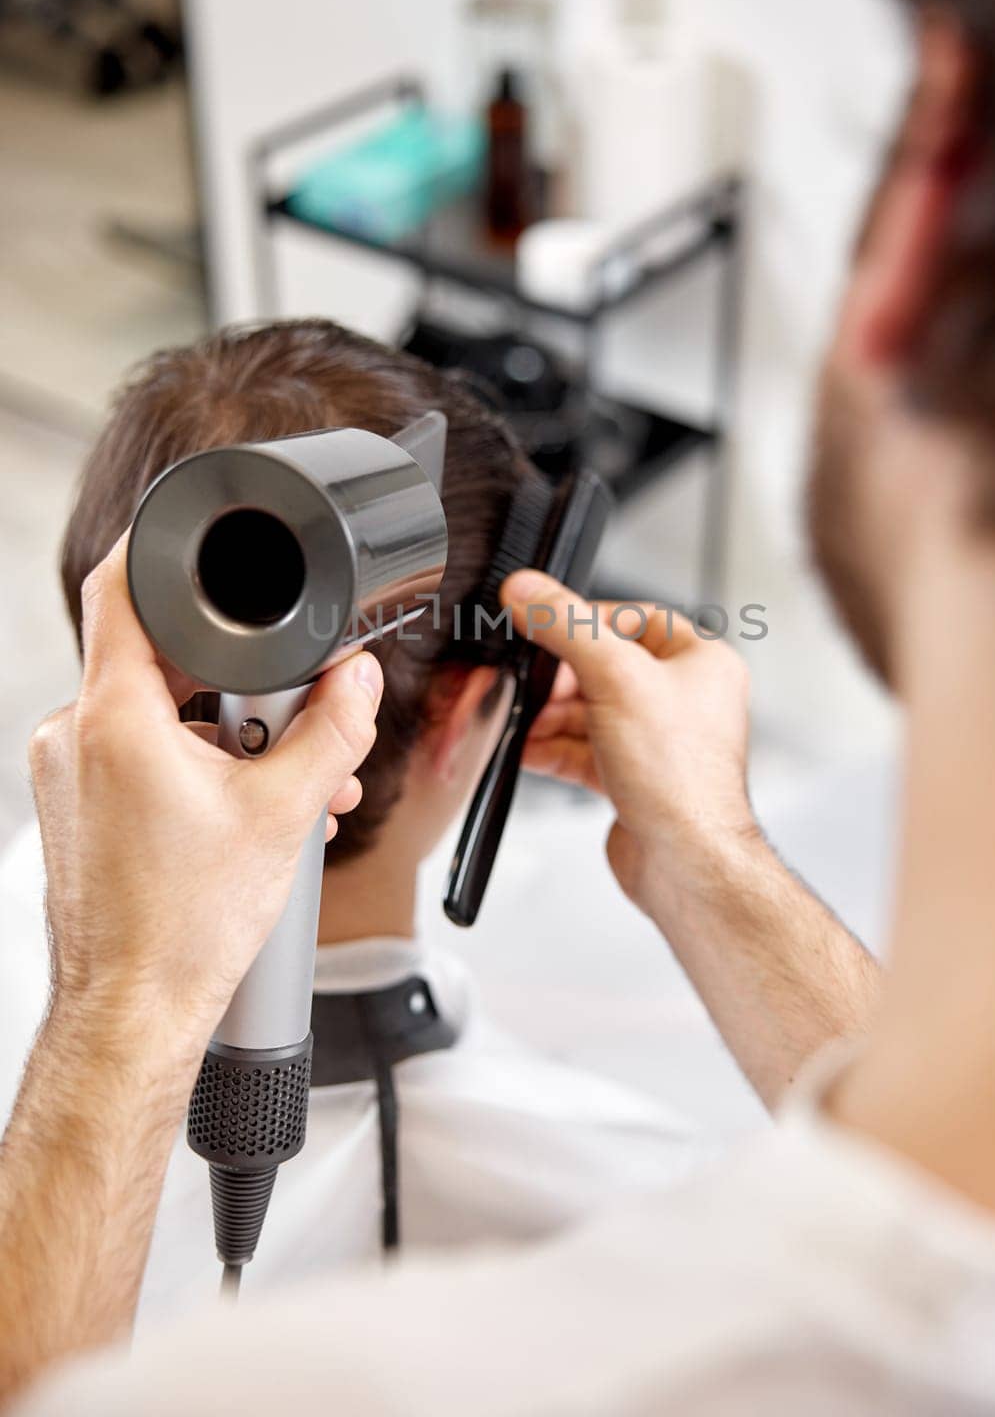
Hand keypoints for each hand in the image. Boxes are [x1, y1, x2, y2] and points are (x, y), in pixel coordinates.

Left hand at [29, 533, 382, 1061]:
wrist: (133, 1016)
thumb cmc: (183, 932)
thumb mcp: (284, 814)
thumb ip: (332, 731)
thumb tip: (358, 682)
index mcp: (115, 718)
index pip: (123, 588)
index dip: (164, 547)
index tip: (206, 543)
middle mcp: (76, 736)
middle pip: (168, 659)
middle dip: (247, 688)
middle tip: (296, 731)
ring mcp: (71, 775)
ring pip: (164, 715)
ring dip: (232, 739)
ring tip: (287, 794)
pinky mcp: (79, 808)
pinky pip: (145, 757)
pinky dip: (198, 770)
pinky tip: (249, 814)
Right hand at [501, 571, 758, 921]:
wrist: (685, 863)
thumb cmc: (679, 778)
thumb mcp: (616, 678)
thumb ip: (566, 627)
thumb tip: (527, 589)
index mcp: (701, 663)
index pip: (635, 618)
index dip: (585, 621)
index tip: (543, 622)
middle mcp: (685, 701)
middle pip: (604, 667)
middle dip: (559, 678)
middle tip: (529, 682)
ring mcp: (658, 743)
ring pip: (590, 712)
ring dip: (549, 716)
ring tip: (520, 719)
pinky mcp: (634, 780)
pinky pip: (584, 751)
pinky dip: (552, 748)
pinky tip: (525, 749)